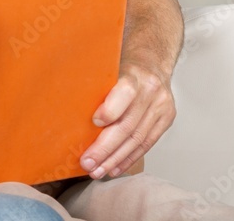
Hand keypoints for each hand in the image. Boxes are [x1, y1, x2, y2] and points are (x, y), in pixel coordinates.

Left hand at [79, 60, 175, 178]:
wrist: (152, 63)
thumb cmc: (122, 67)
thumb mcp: (108, 68)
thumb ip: (96, 86)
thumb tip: (67, 110)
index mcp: (134, 74)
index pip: (125, 93)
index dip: (110, 110)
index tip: (94, 122)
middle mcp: (151, 91)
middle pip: (128, 124)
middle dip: (106, 147)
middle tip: (88, 162)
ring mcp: (162, 106)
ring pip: (137, 139)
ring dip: (115, 159)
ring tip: (97, 171)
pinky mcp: (167, 119)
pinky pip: (147, 144)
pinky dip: (129, 158)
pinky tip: (114, 168)